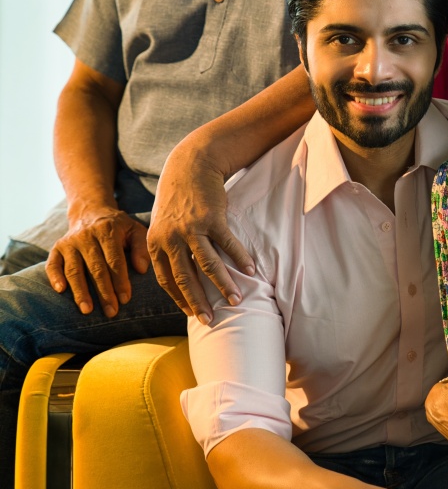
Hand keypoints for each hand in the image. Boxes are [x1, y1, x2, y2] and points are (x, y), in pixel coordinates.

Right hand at [46, 204, 147, 315]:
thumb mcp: (134, 230)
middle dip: (104, 292)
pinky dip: (55, 277)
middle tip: (111, 312)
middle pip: (95, 268)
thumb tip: (142, 269)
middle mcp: (87, 236)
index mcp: (108, 230)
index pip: (114, 260)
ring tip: (87, 310)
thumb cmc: (118, 227)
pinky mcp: (57, 248)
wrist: (91, 212)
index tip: (125, 299)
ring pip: (74, 270)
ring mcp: (70, 242)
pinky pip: (52, 264)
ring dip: (80, 291)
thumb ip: (141, 247)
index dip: (120, 280)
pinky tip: (61, 291)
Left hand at [148, 143, 253, 321]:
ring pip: (208, 265)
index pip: (168, 280)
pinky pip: (228, 244)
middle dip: (199, 302)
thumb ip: (166, 250)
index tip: (194, 315)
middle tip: (211, 320)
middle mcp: (171, 239)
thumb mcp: (163, 226)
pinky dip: (240, 258)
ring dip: (224, 285)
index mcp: (156, 244)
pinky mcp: (212, 218)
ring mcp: (192, 229)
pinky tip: (251, 270)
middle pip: (186, 278)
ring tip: (237, 300)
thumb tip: (178, 278)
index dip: (181, 300)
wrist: (190, 167)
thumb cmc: (178, 200)